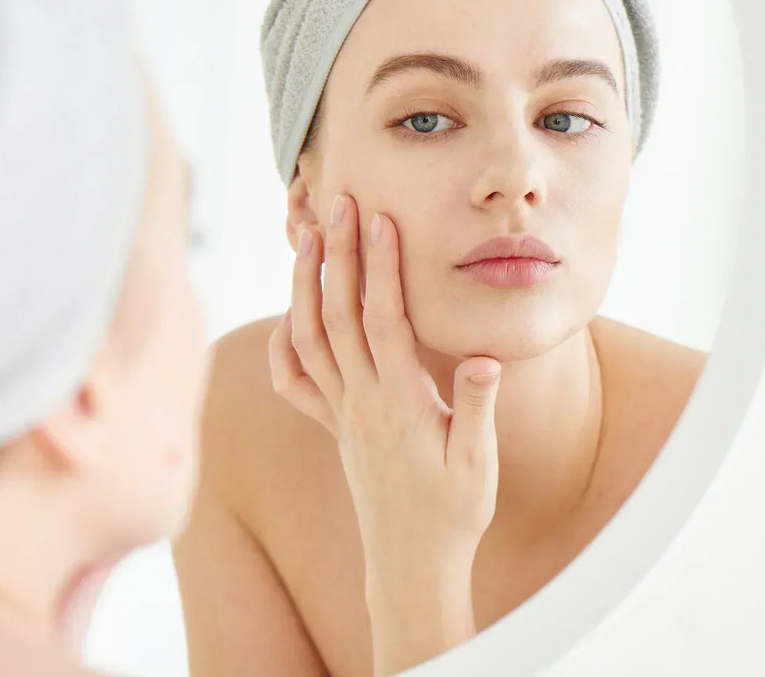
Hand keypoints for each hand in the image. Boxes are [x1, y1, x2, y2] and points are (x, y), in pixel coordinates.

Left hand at [268, 193, 500, 674]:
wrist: (412, 563)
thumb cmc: (454, 512)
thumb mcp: (479, 462)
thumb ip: (476, 407)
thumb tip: (481, 358)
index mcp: (399, 403)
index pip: (384, 320)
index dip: (380, 267)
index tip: (379, 219)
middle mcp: (361, 403)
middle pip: (337, 316)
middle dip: (335, 254)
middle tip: (336, 202)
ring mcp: (341, 415)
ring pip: (309, 338)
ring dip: (305, 284)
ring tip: (307, 234)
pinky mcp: (334, 428)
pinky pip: (294, 381)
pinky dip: (284, 341)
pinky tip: (290, 312)